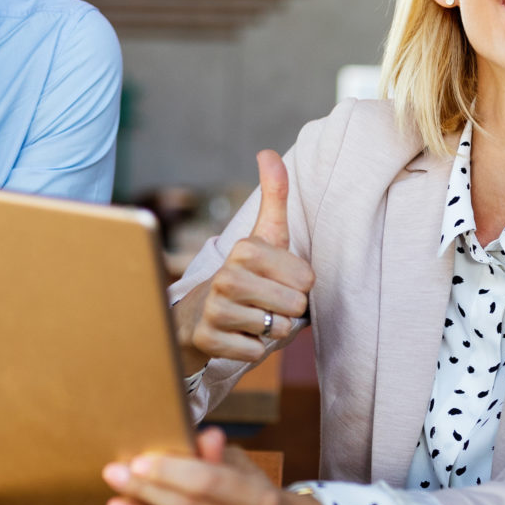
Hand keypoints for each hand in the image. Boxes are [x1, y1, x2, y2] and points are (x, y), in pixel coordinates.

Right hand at [174, 151, 312, 371]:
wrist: (197, 313)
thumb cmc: (244, 273)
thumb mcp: (263, 235)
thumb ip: (274, 195)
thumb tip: (268, 151)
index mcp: (246, 248)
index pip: (307, 279)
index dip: (299, 285)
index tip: (276, 279)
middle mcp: (228, 276)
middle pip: (295, 307)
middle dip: (286, 310)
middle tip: (264, 301)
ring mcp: (216, 309)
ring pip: (276, 331)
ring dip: (269, 330)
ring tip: (249, 316)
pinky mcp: (208, 339)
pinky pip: (256, 352)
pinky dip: (251, 348)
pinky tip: (235, 334)